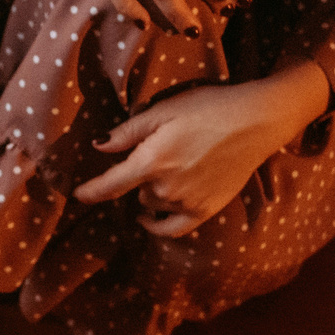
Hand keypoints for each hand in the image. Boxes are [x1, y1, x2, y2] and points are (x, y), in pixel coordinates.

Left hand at [72, 62, 330, 236]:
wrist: (256, 121)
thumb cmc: (209, 107)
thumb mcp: (164, 110)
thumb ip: (128, 132)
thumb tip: (99, 147)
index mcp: (152, 161)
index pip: (110, 185)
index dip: (90, 192)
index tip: (77, 195)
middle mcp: (166, 188)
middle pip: (135, 191)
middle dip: (136, 178)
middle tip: (154, 154)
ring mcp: (187, 202)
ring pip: (153, 205)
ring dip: (152, 193)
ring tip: (169, 170)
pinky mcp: (206, 210)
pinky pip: (173, 228)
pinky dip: (159, 224)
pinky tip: (152, 216)